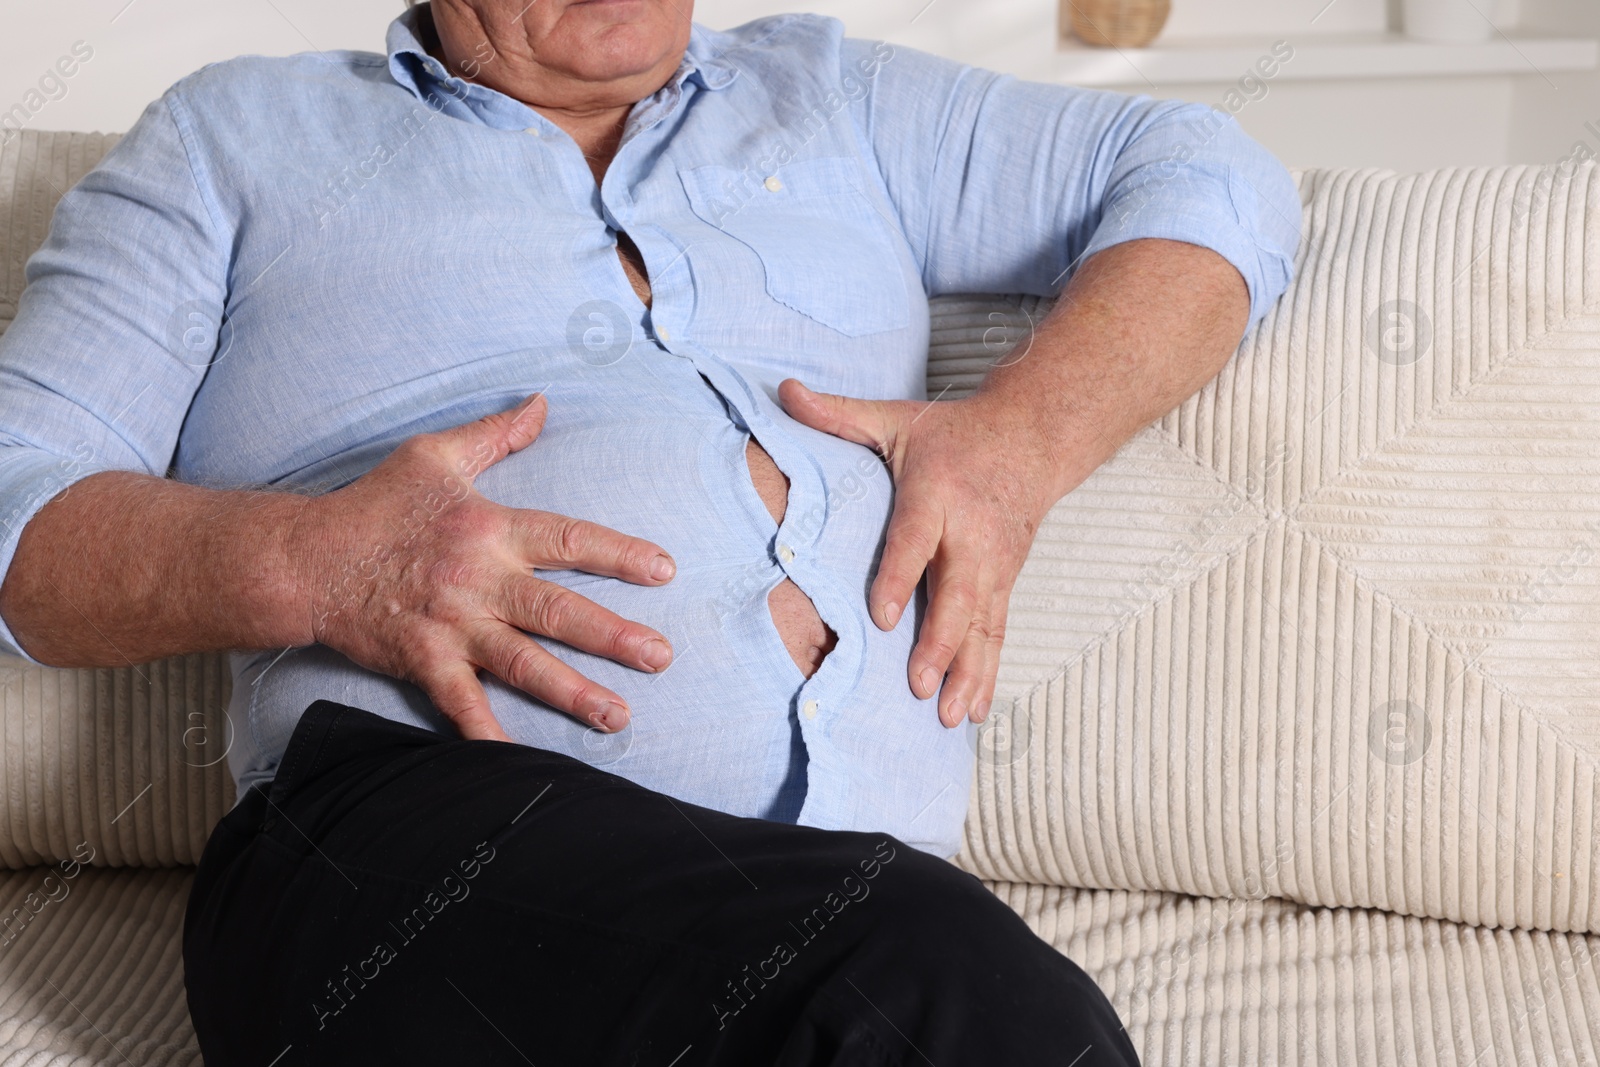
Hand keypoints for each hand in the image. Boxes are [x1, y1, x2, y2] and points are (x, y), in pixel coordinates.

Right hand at [287, 393, 675, 741]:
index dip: (619, 554)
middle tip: (660, 658)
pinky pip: (461, 705)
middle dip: (613, 636)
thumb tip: (540, 403)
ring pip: (523, 663)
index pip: (569, 539)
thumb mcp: (434, 455)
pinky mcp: (423, 661)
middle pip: (557, 611)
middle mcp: (478, 580)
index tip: (663, 570)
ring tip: (618, 715)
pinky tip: (520, 763)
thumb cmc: (373, 505)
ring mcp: (452, 626)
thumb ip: (495, 434)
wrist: (306, 558)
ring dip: (572, 692)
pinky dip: (487, 736)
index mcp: (489, 529)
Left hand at [779, 379, 1067, 728]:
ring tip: (947, 717)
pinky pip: (997, 633)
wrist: (1034, 437)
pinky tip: (973, 712)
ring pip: (983, 625)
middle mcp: (971, 534)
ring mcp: (994, 564)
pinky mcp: (1006, 582)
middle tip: (917, 686)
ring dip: (967, 673)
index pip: (916, 540)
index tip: (881, 618)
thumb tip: (783, 391)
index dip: (900, 578)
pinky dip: (988, 674)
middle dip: (940, 643)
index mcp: (937, 492)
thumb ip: (838, 415)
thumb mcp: (896, 418)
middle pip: (958, 594)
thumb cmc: (955, 433)